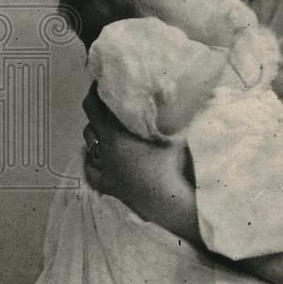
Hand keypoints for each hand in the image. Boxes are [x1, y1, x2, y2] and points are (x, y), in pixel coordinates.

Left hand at [82, 83, 196, 231]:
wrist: (175, 203)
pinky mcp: (110, 187)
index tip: (102, 79)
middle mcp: (107, 149)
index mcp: (118, 132)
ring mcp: (106, 170)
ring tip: (107, 126)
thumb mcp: (179, 132)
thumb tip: (193, 92)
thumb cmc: (177, 165)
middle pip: (91, 121)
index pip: (96, 104)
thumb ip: (175, 112)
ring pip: (89, 144)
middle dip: (97, 109)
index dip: (96, 89)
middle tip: (109, 101)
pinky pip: (92, 171)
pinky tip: (95, 156)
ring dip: (96, 132)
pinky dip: (92, 160)